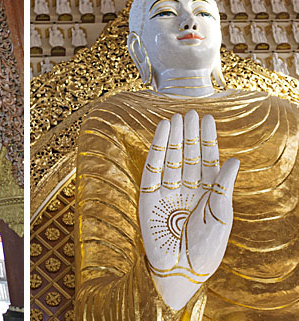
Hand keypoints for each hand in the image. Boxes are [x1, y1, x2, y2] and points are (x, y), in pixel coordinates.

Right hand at [138, 111, 238, 309]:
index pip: (207, 160)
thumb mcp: (221, 216)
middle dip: (189, 134)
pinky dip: (156, 150)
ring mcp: (167, 193)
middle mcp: (186, 190)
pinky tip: (161, 134)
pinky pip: (152, 169)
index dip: (207, 139)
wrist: (181, 270)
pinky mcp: (148, 198)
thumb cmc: (205, 249)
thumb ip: (224, 186)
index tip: (207, 118)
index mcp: (207, 193)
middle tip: (190, 111)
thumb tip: (234, 160)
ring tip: (175, 117)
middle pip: (188, 155)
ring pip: (170, 159)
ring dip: (173, 138)